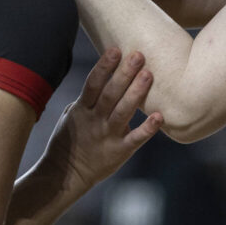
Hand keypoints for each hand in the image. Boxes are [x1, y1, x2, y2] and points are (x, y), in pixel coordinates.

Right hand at [43, 48, 162, 189]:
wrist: (66, 175)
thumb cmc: (70, 140)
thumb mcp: (71, 115)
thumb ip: (87, 98)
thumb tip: (103, 75)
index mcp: (82, 109)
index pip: (93, 84)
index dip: (103, 66)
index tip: (115, 50)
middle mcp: (95, 120)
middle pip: (110, 94)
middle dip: (124, 74)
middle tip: (139, 55)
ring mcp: (107, 136)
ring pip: (123, 112)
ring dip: (136, 93)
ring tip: (148, 75)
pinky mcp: (119, 151)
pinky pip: (135, 139)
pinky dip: (147, 128)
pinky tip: (159, 116)